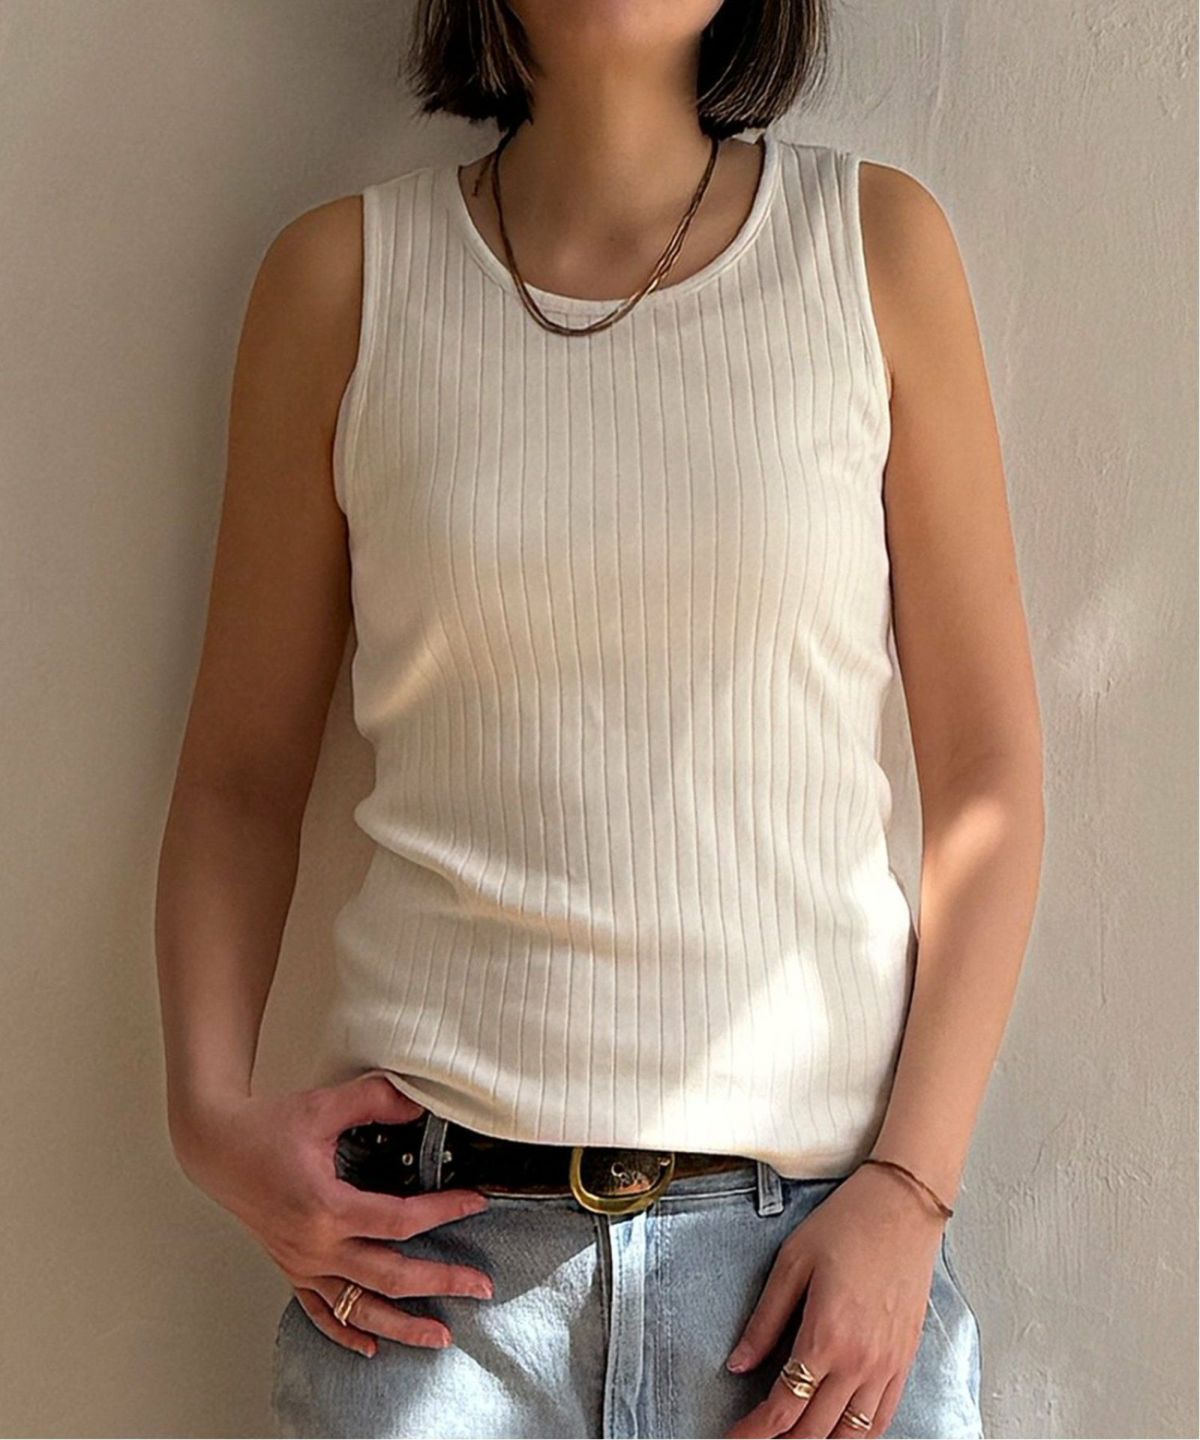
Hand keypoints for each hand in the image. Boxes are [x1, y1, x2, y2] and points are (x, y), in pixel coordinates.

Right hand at [171, 1073, 493, 1356]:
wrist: (217, 1147)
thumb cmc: (265, 1128)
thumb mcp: (324, 1106)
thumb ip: (374, 1100)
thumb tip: (418, 1103)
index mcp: (326, 1207)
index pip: (399, 1220)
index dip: (443, 1212)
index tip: (475, 1204)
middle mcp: (315, 1245)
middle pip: (389, 1275)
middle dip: (440, 1281)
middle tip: (480, 1285)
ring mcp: (302, 1263)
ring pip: (358, 1308)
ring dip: (402, 1325)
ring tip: (440, 1335)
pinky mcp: (291, 1268)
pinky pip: (320, 1312)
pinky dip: (345, 1333)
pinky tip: (370, 1346)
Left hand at [721, 1165, 944, 1437]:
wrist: (904, 1207)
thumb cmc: (848, 1224)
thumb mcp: (792, 1262)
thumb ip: (764, 1320)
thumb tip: (738, 1364)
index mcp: (826, 1336)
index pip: (784, 1408)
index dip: (754, 1432)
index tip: (734, 1438)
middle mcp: (860, 1361)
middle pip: (814, 1430)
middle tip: (755, 1439)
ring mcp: (887, 1365)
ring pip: (850, 1435)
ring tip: (791, 1439)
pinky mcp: (905, 1360)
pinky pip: (881, 1418)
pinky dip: (858, 1436)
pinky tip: (839, 1433)